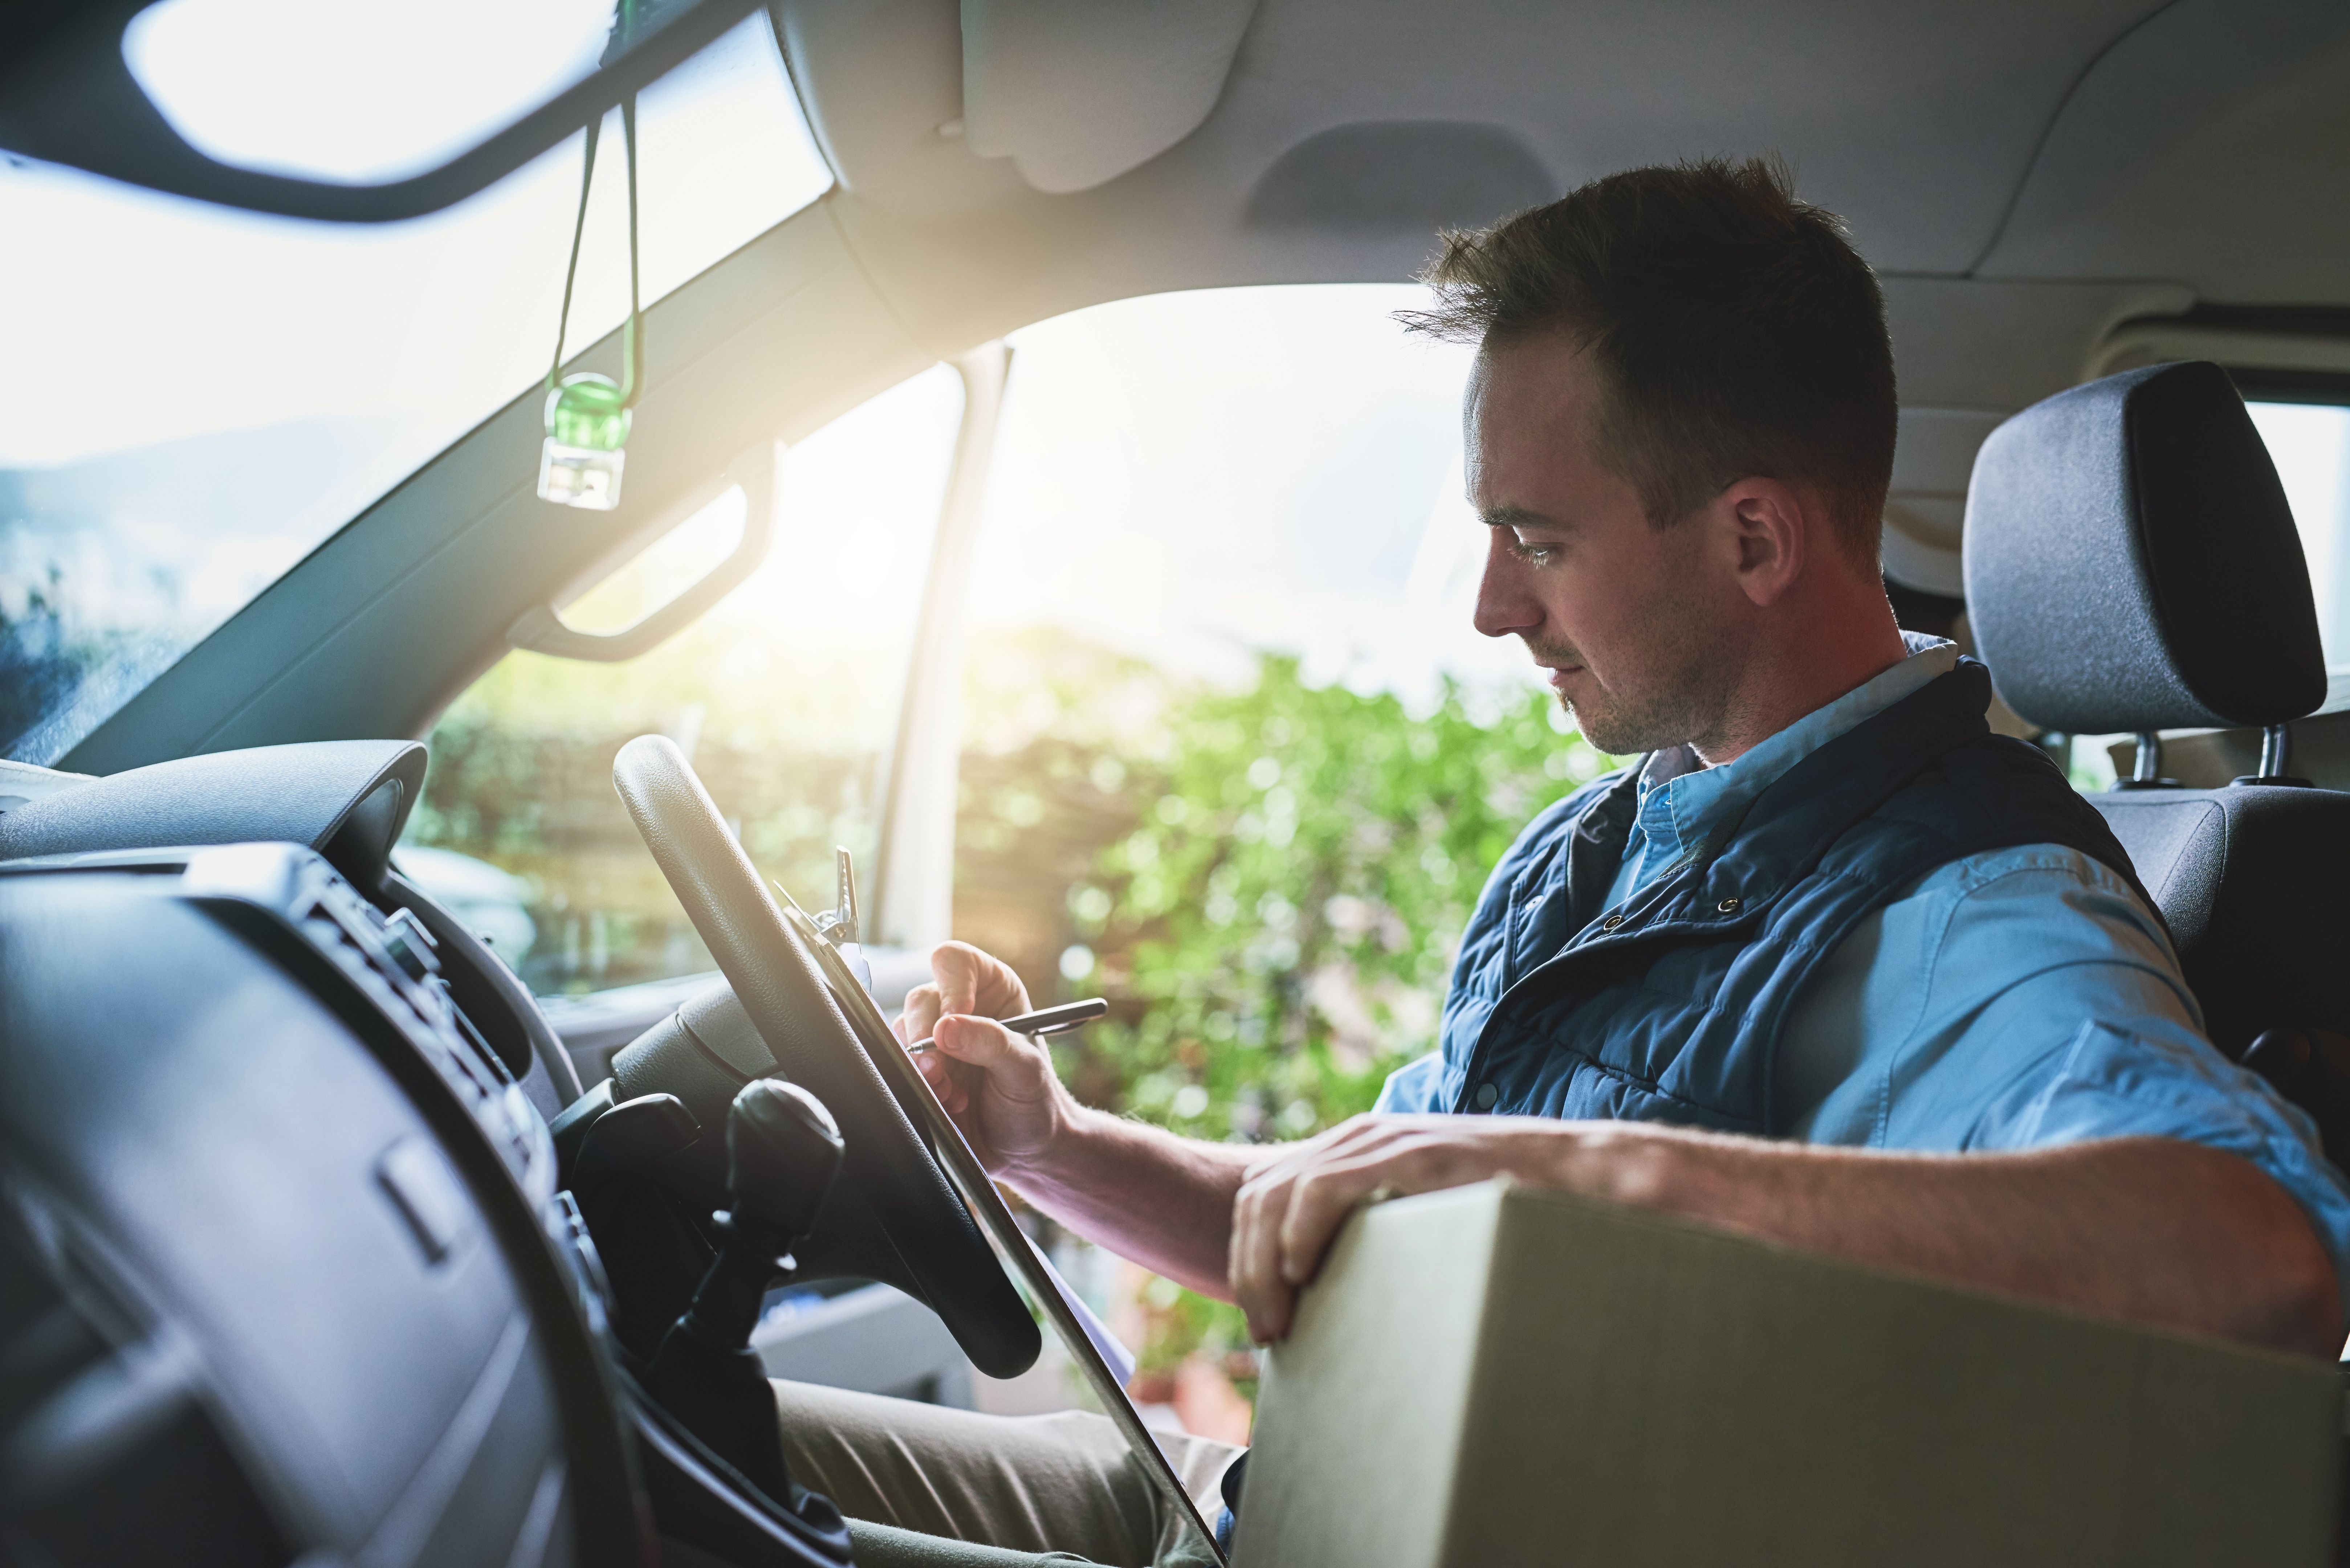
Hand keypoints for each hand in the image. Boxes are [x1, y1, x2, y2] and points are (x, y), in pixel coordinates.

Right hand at [896, 942, 1077, 1175]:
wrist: (1025, 1148)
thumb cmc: (1035, 1100)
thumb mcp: (1025, 1069)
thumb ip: (990, 1043)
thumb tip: (944, 1028)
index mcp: (993, 989)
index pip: (955, 962)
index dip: (951, 986)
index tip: (955, 1019)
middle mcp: (960, 1007)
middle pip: (921, 999)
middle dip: (926, 1037)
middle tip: (941, 1070)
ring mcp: (936, 1038)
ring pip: (903, 1032)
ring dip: (923, 1067)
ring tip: (953, 1093)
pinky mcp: (919, 1068)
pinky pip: (898, 1065)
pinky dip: (918, 1085)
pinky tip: (947, 1101)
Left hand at [1228, 1114, 1666, 1342]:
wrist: (1583, 1176)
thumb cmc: (1510, 1209)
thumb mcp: (1426, 1219)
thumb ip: (1383, 1239)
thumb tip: (1344, 1299)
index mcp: (1358, 1152)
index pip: (1267, 1195)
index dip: (1249, 1257)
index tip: (1263, 1319)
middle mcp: (1361, 1138)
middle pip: (1260, 1195)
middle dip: (1247, 1268)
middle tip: (1265, 1332)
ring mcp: (1384, 1140)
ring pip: (1280, 1192)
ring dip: (1263, 1263)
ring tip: (1277, 1319)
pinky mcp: (1412, 1154)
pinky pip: (1325, 1186)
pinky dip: (1299, 1231)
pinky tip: (1302, 1273)